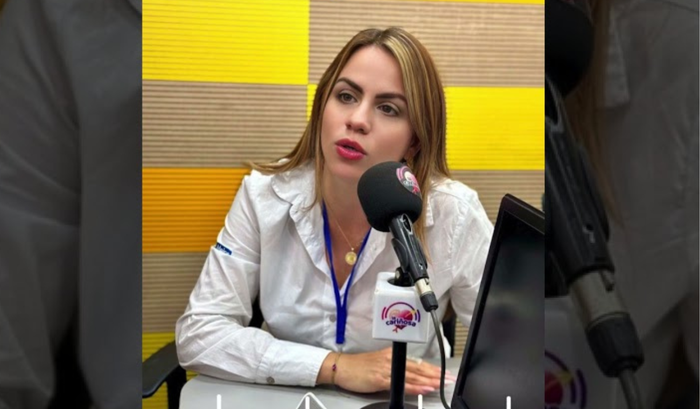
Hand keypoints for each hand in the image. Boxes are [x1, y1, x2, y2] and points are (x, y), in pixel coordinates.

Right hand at [317, 348, 455, 394]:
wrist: (341, 367)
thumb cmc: (358, 367)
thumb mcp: (379, 364)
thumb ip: (394, 368)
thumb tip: (409, 376)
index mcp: (392, 355)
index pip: (416, 362)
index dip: (431, 368)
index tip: (443, 373)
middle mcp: (391, 359)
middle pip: (418, 368)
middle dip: (434, 374)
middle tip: (448, 379)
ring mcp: (386, 368)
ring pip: (412, 375)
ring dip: (428, 380)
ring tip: (440, 384)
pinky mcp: (380, 378)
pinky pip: (400, 383)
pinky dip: (413, 386)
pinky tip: (422, 388)